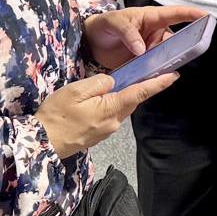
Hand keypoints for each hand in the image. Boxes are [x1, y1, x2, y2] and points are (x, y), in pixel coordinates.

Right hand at [36, 72, 178, 157]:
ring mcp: (107, 130)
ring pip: (121, 108)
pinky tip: (101, 99)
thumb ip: (99, 82)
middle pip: (132, 100)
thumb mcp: (76, 91)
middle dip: (140, 86)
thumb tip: (113, 81)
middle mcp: (114, 122)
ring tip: (119, 82)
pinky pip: (111, 115)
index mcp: (111, 109)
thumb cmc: (56, 115)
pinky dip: (112, 104)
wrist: (42, 144)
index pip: (139, 93)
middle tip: (146, 70)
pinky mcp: (99, 134)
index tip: (174, 76)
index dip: (158, 84)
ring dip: (123, 96)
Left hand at [82, 5, 207, 69]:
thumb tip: (142, 49)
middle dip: (186, 44)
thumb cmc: (104, 25)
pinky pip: (155, 67)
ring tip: (173, 67)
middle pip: (176, 39)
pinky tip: (160, 78)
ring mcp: (151, 49)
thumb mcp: (113, 23)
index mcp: (150, 18)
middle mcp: (155, 33)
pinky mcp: (144, 63)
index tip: (206, 17)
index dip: (191, 14)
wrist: (90, 42)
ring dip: (171, 61)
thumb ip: (128, 33)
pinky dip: (158, 72)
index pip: (174, 14)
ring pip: (167, 55)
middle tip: (193, 50)